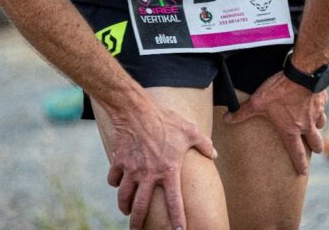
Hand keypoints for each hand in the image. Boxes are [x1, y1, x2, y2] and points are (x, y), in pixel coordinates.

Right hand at [106, 101, 216, 229]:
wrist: (137, 110)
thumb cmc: (166, 120)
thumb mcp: (190, 131)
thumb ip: (204, 144)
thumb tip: (214, 154)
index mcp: (168, 170)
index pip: (174, 201)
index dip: (178, 218)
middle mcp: (149, 174)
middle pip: (141, 207)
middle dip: (138, 223)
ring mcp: (131, 169)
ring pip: (124, 197)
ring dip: (125, 207)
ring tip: (127, 212)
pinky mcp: (118, 162)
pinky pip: (113, 180)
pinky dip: (114, 184)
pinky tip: (118, 185)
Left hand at [223, 72, 326, 174]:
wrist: (302, 73)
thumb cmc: (279, 90)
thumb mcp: (257, 102)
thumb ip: (242, 112)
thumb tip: (227, 119)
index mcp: (291, 130)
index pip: (297, 153)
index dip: (300, 165)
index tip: (303, 173)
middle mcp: (306, 124)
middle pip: (316, 142)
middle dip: (316, 148)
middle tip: (316, 150)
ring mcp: (316, 112)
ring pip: (321, 125)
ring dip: (318, 127)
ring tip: (315, 125)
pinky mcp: (322, 99)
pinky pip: (322, 106)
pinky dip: (320, 107)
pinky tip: (315, 102)